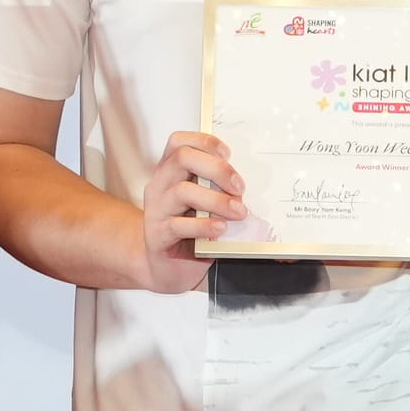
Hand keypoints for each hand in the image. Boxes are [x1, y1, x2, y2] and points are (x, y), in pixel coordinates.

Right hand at [134, 134, 248, 288]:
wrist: (167, 268)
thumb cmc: (191, 232)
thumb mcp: (205, 204)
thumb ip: (219, 189)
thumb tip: (253, 184)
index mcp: (171, 171)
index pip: (180, 142)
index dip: (205, 142)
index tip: (229, 154)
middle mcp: (160, 185)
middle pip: (182, 158)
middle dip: (217, 169)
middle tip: (240, 187)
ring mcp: (156, 209)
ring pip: (182, 191)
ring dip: (216, 200)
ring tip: (238, 212)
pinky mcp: (157, 235)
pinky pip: (179, 225)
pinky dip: (204, 226)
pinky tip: (220, 229)